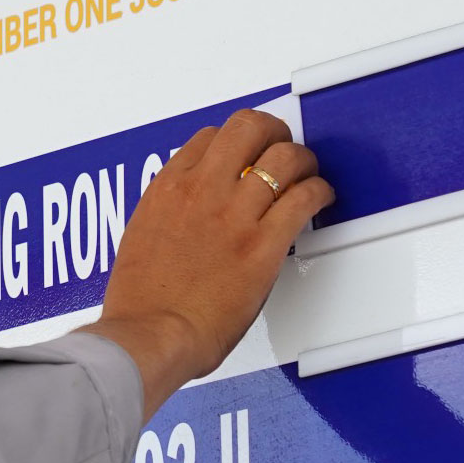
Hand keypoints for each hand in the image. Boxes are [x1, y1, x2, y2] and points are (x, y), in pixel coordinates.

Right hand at [79, 108, 332, 415]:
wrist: (152, 334)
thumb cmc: (142, 304)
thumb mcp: (141, 240)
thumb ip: (167, 218)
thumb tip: (184, 219)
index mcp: (168, 189)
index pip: (208, 137)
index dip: (233, 141)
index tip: (244, 153)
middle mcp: (202, 190)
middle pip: (247, 128)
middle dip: (272, 132)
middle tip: (281, 145)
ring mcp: (235, 214)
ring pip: (284, 156)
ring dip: (302, 160)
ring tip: (308, 172)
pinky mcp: (264, 243)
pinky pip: (305, 197)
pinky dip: (320, 191)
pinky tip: (321, 198)